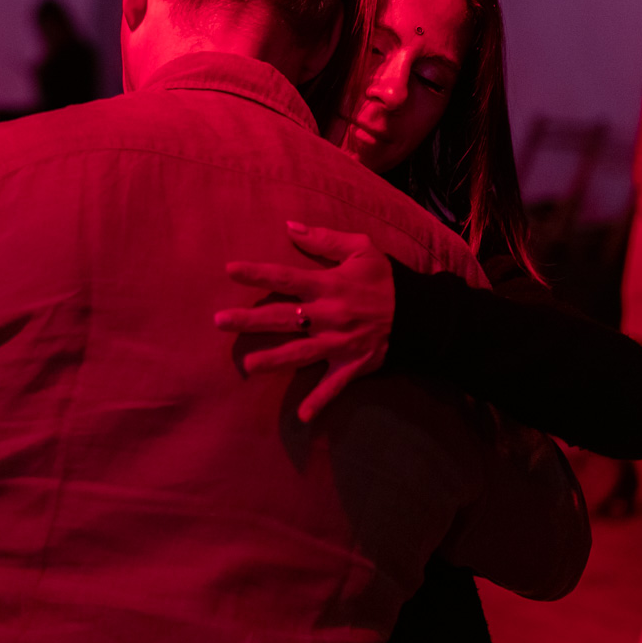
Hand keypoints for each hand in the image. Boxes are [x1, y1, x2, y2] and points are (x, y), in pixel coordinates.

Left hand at [214, 221, 394, 422]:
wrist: (422, 313)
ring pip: (300, 353)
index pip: (287, 277)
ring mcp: (339, 343)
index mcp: (330, 285)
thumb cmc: (386, 279)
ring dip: (273, 360)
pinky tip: (301, 416)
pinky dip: (319, 401)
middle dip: (250, 320)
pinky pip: (334, 386)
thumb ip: (325, 239)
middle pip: (283, 317)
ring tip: (247, 365)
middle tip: (219, 321)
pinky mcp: (352, 365)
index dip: (258, 273)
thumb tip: (289, 226)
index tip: (229, 270)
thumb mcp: (362, 249)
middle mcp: (330, 316)